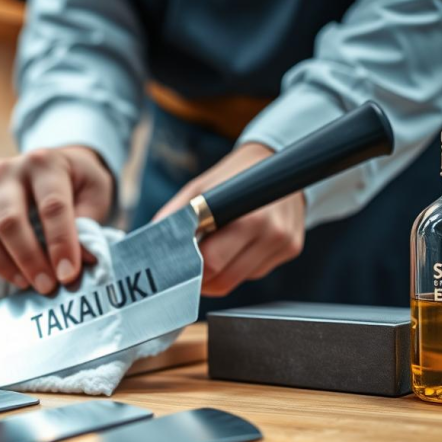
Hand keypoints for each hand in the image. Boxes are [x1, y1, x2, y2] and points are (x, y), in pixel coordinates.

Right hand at [0, 146, 113, 294]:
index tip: (68, 274)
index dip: (61, 243)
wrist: (49, 168)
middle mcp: (7, 171)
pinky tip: (13, 274)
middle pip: (11, 221)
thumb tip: (85, 260)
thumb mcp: (95, 194)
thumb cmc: (76, 184)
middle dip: (30, 259)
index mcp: (44, 163)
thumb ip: (89, 225)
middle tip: (48, 286)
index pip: (52, 206)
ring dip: (4, 265)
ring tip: (28, 284)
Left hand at [155, 143, 305, 296]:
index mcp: (248, 217)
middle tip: (188, 267)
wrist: (278, 160)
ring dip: (220, 273)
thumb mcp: (200, 188)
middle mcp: (271, 232)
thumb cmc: (234, 175)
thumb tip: (150, 242)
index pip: (211, 264)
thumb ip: (175, 216)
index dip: (189, 270)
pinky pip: (255, 272)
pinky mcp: (292, 248)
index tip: (177, 267)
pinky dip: (239, 266)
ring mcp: (284, 242)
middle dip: (201, 278)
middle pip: (224, 280)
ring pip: (238, 280)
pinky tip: (237, 244)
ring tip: (213, 248)